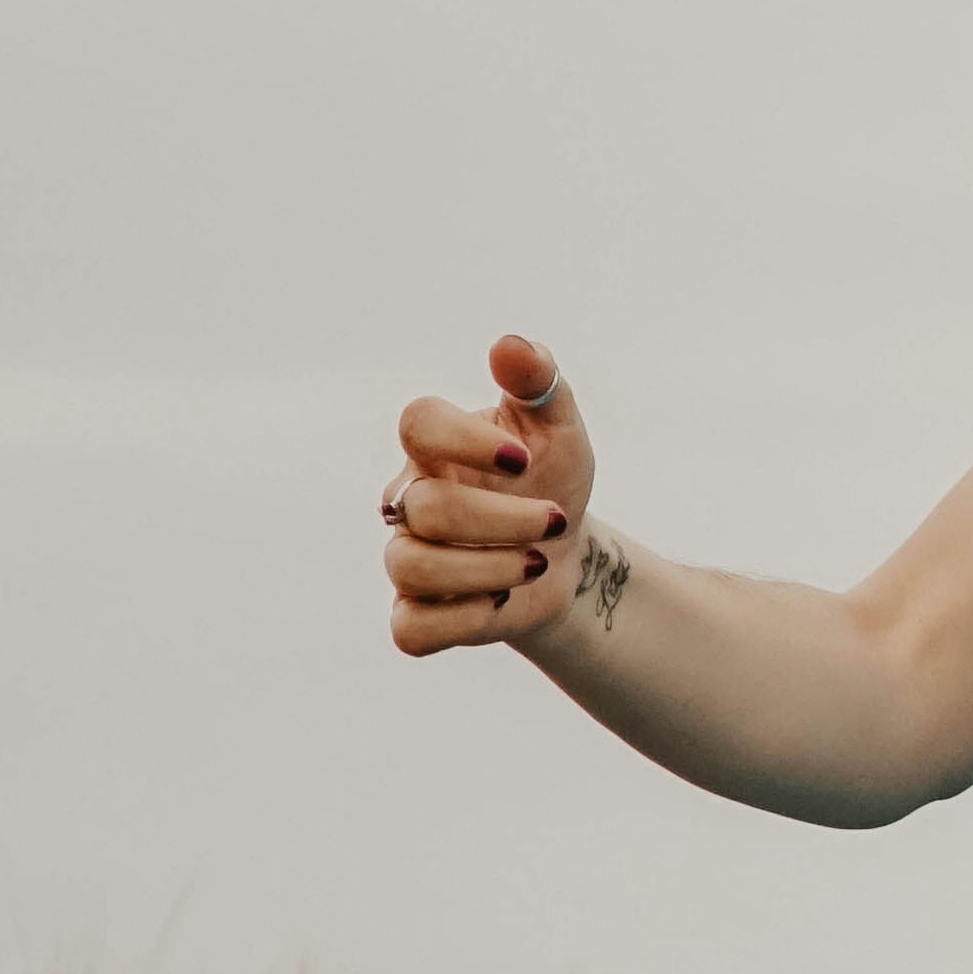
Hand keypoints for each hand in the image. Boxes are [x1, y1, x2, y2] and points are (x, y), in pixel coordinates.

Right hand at [381, 333, 600, 660]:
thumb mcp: (559, 428)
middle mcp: (408, 500)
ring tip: (535, 564)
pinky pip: (411, 628)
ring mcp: (406, 559)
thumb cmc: (552, 481)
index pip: (417, 423)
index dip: (466, 440)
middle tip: (555, 520)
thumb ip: (538, 382)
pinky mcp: (415, 615)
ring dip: (489, 570)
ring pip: (412, 568)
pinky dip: (461, 620)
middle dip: (503, 520)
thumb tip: (508, 345)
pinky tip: (499, 603)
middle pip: (426, 508)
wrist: (566, 558)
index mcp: (434, 447)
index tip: (523, 460)